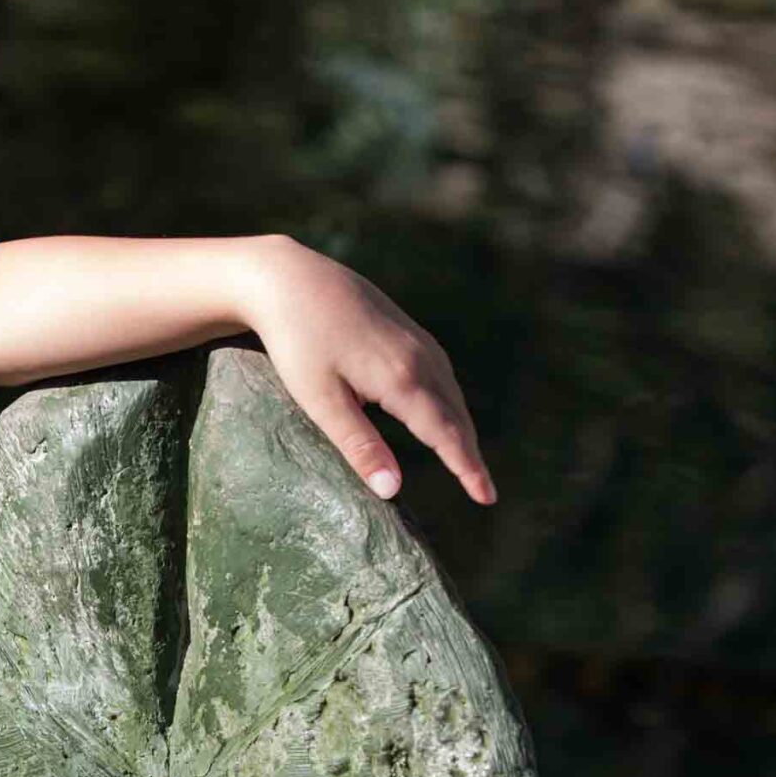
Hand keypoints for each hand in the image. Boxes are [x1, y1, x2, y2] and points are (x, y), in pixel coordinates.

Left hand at [240, 237, 495, 505]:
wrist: (288, 279)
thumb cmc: (297, 342)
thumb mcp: (320, 400)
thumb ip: (359, 445)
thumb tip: (392, 491)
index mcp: (403, 380)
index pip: (446, 434)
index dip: (467, 468)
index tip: (487, 498)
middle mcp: (420, 359)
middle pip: (456, 415)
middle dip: (469, 454)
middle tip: (483, 491)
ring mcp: (416, 341)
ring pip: (450, 393)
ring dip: (461, 427)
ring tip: (466, 460)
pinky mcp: (406, 330)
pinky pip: (439, 373)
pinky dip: (448, 400)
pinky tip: (441, 410)